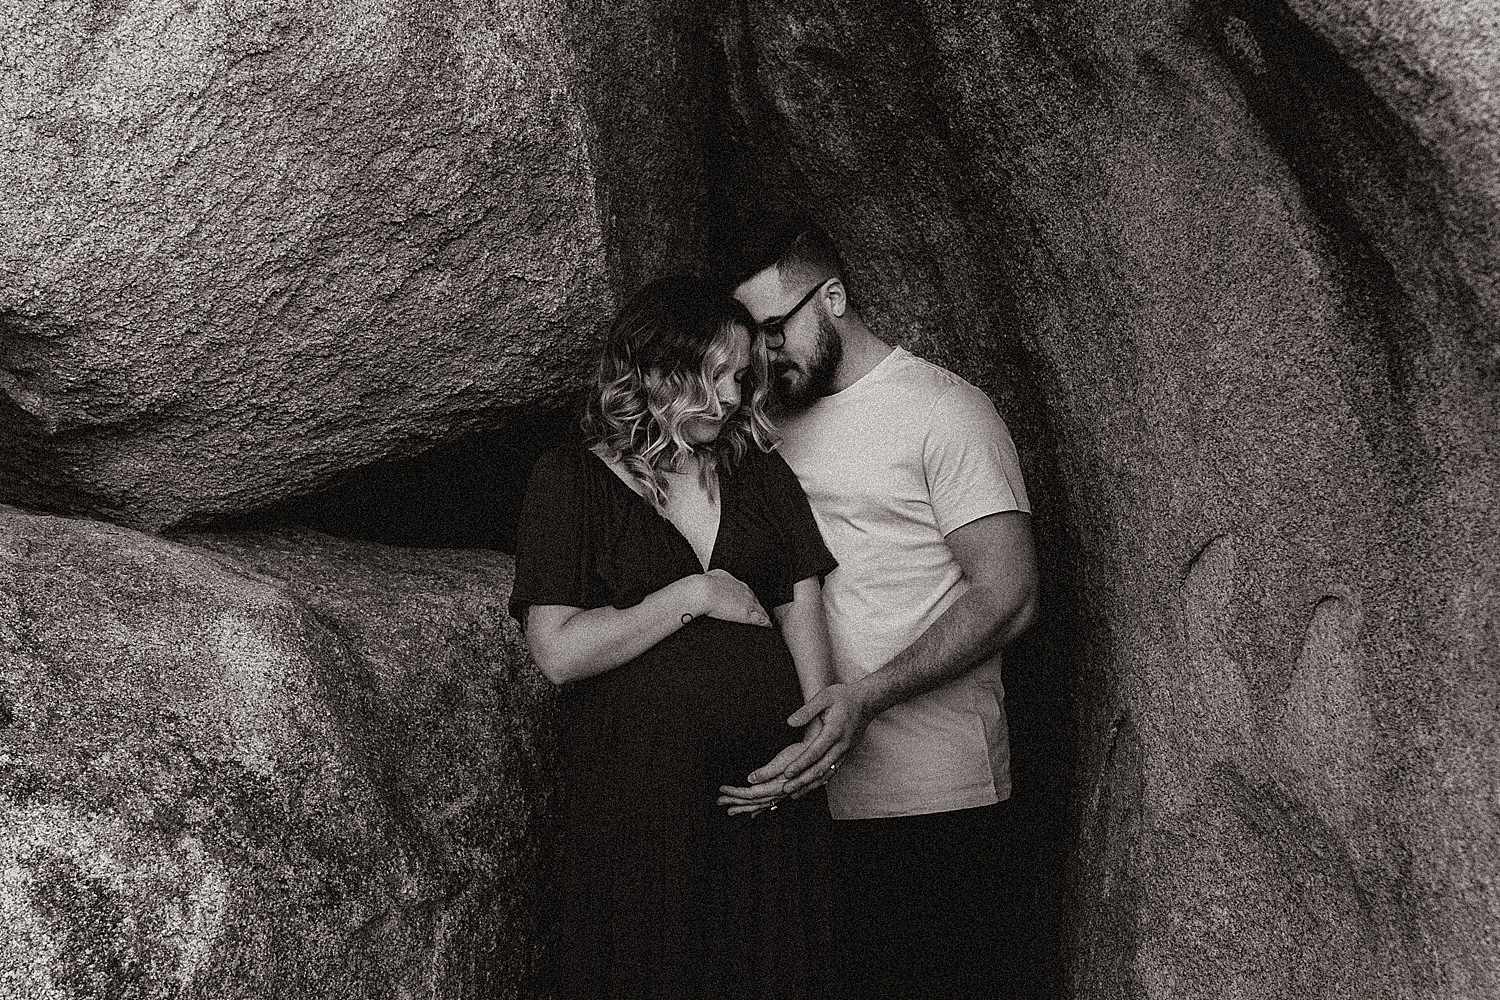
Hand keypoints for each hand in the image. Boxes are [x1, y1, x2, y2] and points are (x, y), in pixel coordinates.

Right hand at [698, 568, 771, 627]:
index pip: (745, 591)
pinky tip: (768, 626)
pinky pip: (761, 619)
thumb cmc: (701, 586)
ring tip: (765, 621)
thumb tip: (713, 580)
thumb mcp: (710, 577)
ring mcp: (747, 603)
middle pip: (754, 599)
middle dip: (755, 605)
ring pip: (760, 609)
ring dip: (762, 614)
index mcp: (735, 582)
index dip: (746, 598)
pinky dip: (765, 623)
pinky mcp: (747, 615)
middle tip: (756, 613)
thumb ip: (715, 579)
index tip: (745, 603)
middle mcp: (743, 591)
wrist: (702, 593)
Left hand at [717, 739, 804, 815]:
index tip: (721, 789)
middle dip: (735, 802)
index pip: (750, 794)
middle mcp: (779, 793)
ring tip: (730, 810)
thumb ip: (767, 772)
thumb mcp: (784, 760)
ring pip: (760, 805)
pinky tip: (753, 813)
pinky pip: (769, 804)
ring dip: (744, 807)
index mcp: (776, 786)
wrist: (823, 754)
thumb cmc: (803, 753)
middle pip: (753, 802)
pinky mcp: (786, 791)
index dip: (734, 793)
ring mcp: (783, 794)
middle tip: (719, 801)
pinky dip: (759, 809)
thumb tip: (750, 779)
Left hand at [772, 682, 874, 797]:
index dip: (800, 764)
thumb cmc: (844, 697)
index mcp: (834, 731)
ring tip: (794, 794)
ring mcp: (845, 751)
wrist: (867, 701)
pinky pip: (833, 771)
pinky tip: (810, 787)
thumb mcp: (824, 697)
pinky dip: (821, 781)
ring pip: (827, 774)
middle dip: (802, 781)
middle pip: (820, 768)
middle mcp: (841, 745)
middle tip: (786, 789)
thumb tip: (790, 722)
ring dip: (810, 785)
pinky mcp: (846, 753)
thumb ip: (807, 710)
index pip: (814, 752)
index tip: (786, 773)